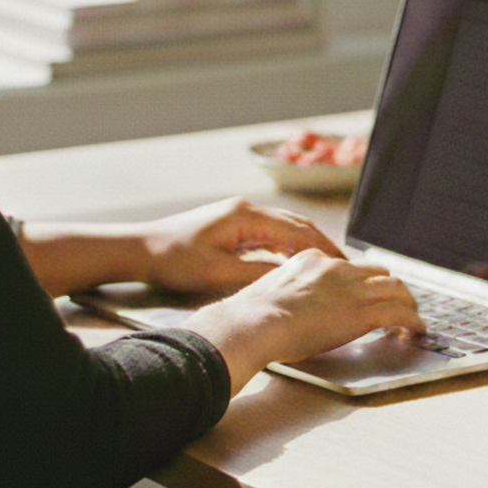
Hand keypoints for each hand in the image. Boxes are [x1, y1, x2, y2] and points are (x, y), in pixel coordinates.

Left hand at [141, 197, 343, 292]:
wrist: (141, 249)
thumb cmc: (173, 259)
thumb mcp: (218, 272)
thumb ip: (258, 273)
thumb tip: (292, 277)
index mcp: (246, 216)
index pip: (298, 231)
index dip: (324, 249)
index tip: (344, 264)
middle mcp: (247, 210)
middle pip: (298, 224)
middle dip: (324, 245)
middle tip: (346, 265)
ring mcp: (241, 215)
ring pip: (287, 227)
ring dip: (309, 245)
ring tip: (329, 265)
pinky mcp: (235, 224)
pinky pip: (272, 233)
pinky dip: (290, 246)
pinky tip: (298, 262)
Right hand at [183, 250, 425, 395]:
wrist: (255, 323)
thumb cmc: (250, 317)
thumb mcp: (266, 292)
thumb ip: (283, 293)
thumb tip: (280, 308)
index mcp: (311, 260)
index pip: (348, 265)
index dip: (362, 280)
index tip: (365, 292)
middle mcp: (336, 269)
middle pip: (378, 272)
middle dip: (391, 288)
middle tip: (398, 303)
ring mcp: (352, 289)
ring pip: (396, 289)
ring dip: (408, 304)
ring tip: (413, 318)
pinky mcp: (363, 312)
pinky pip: (400, 313)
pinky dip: (413, 322)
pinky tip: (417, 331)